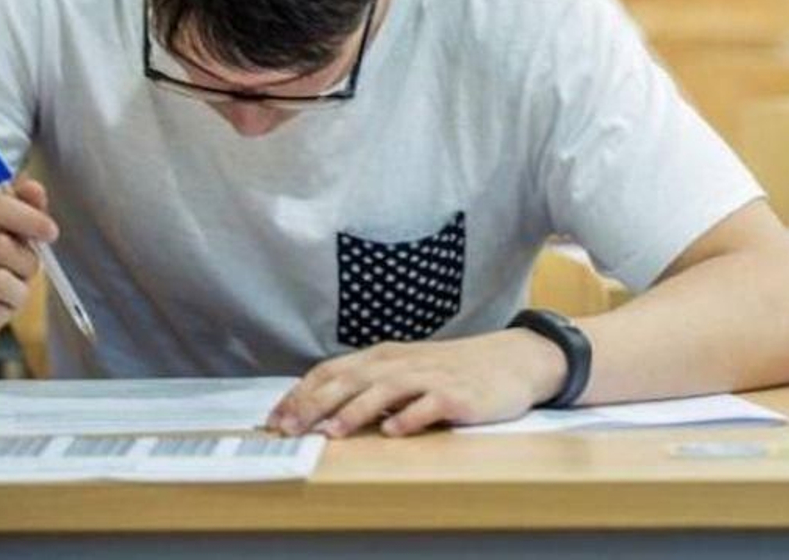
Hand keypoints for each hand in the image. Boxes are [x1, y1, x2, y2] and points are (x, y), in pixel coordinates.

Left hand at [270, 329, 568, 437]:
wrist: (513, 360)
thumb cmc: (454, 370)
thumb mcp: (408, 369)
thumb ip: (371, 383)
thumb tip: (322, 407)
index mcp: (385, 357)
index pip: (334, 370)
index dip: (302, 393)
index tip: (275, 417)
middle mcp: (404, 362)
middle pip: (352, 379)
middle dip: (316, 404)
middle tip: (289, 427)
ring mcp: (432, 376)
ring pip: (386, 389)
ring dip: (356, 410)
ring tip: (332, 432)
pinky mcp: (459, 394)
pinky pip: (431, 405)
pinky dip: (410, 416)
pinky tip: (393, 431)